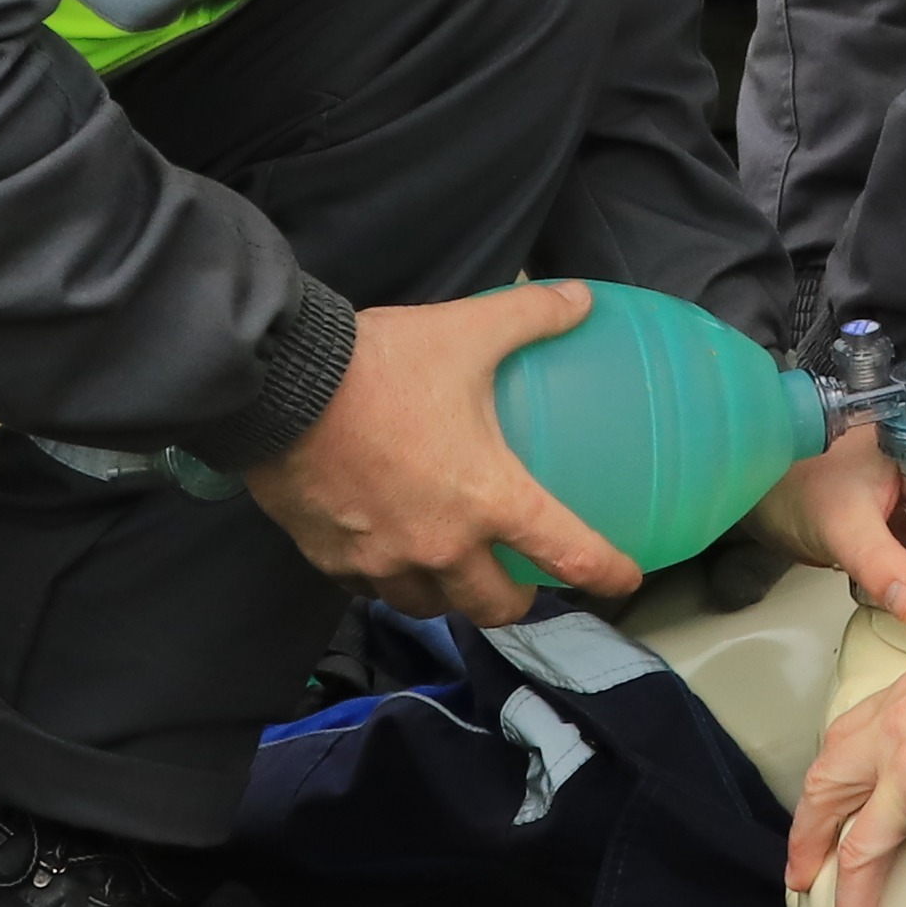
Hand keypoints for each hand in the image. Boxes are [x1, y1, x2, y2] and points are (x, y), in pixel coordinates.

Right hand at [236, 282, 619, 622]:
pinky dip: (389, 578)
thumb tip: (578, 300)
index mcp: (490, 500)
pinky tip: (388, 554)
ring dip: (451, 595)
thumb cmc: (381, 366)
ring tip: (454, 571)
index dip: (607, 573)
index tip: (624, 579)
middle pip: (495, 606)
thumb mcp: (467, 331)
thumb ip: (531, 317)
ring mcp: (384, 562)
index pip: (568, 554)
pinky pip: (371, 588)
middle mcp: (442, 547)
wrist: (281, 386)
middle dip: (516, 601)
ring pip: (430, 605)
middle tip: (521, 578)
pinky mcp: (333, 561)